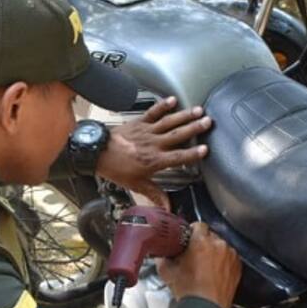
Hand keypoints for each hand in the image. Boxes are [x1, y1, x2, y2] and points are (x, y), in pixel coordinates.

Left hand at [95, 96, 211, 206]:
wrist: (97, 152)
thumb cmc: (116, 168)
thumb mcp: (136, 184)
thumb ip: (154, 194)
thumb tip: (167, 207)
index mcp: (153, 161)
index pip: (177, 157)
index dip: (192, 154)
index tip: (205, 150)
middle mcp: (153, 144)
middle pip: (177, 135)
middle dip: (194, 128)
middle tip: (208, 122)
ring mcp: (146, 131)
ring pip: (169, 122)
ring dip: (184, 115)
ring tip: (199, 110)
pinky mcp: (139, 122)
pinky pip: (153, 112)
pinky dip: (163, 105)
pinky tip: (173, 99)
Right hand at [157, 222, 240, 307]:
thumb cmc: (189, 292)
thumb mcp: (167, 272)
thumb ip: (164, 258)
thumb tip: (163, 254)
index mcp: (201, 242)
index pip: (198, 225)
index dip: (191, 232)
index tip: (189, 239)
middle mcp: (218, 245)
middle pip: (210, 236)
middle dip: (202, 243)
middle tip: (194, 256)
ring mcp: (230, 256)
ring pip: (220, 247)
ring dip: (213, 253)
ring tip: (205, 267)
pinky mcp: (237, 266)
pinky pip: (229, 258)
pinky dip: (223, 262)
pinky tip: (214, 273)